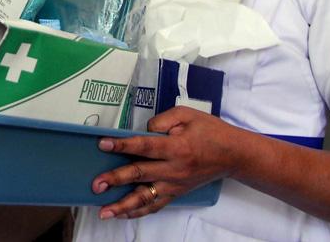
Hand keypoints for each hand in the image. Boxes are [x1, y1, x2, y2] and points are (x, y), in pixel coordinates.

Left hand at [92, 106, 243, 219]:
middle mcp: (174, 169)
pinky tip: (122, 214)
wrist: (233, 154)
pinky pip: (155, 205)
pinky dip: (138, 211)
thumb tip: (143, 131)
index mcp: (176, 146)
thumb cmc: (210, 130)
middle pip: (140, 174)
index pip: (144, 146)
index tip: (103, 143)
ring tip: (104, 211)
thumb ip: (162, 121)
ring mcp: (175, 184)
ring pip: (145, 197)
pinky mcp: (177, 193)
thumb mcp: (187, 115)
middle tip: (96, 183)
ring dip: (123, 205)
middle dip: (116, 179)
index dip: (123, 145)